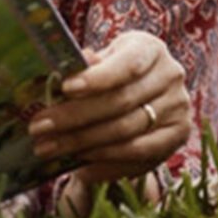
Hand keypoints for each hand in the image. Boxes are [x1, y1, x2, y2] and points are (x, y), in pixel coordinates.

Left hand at [29, 31, 191, 188]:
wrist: (147, 85)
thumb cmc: (116, 66)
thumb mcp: (104, 56)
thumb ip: (88, 64)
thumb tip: (67, 69)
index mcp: (150, 48)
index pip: (126, 65)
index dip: (96, 78)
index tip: (64, 88)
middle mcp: (171, 77)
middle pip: (121, 103)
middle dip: (75, 117)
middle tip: (40, 128)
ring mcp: (178, 109)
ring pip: (126, 132)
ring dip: (84, 144)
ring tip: (51, 148)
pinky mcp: (177, 138)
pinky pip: (139, 157)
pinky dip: (107, 164)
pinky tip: (80, 168)